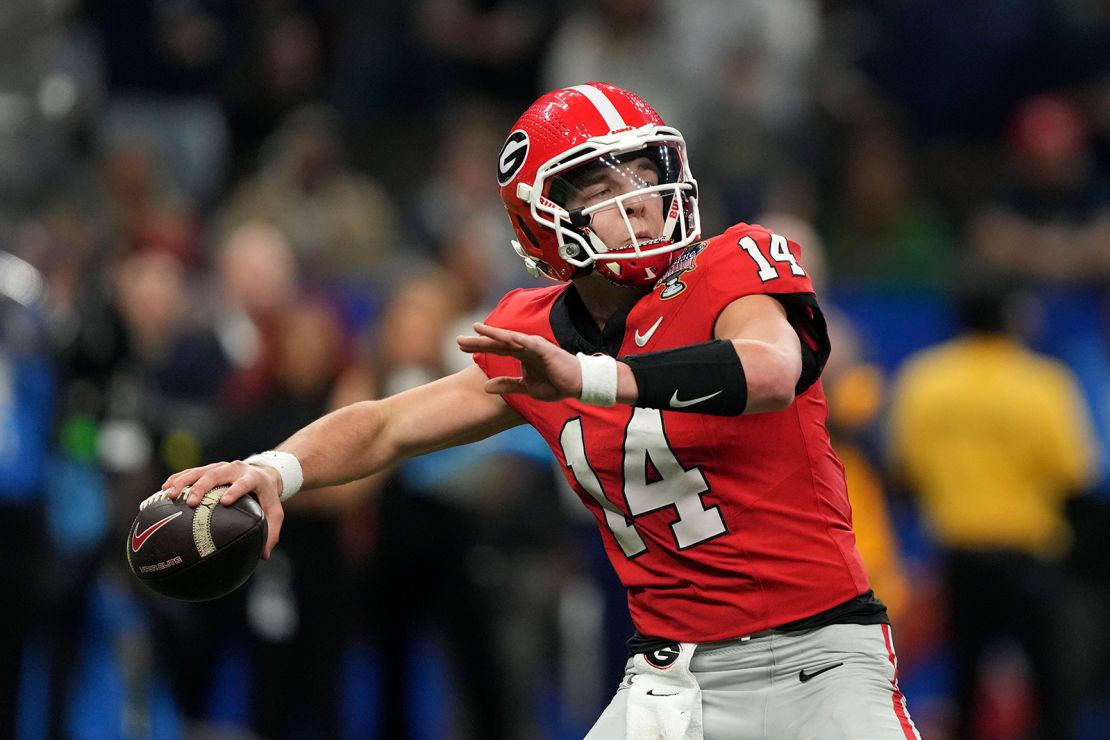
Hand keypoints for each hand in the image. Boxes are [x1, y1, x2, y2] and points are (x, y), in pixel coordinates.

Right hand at [161, 461, 284, 558]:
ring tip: (170, 494)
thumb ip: (272, 532)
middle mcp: (235, 469)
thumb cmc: (267, 497)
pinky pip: (191, 472)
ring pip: (199, 471)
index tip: (225, 501)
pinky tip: (164, 489)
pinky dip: (177, 479)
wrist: (264, 473)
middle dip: (202, 487)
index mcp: (253, 478)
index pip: (244, 483)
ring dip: (183, 481)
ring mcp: (220, 467)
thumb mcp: (275, 512)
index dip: (235, 490)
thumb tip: (264, 556)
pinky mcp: (209, 468)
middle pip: (216, 474)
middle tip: (191, 502)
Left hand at [457, 322, 581, 401]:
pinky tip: (505, 336)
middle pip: (498, 342)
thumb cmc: (555, 383)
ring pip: (510, 339)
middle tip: (458, 340)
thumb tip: (485, 387)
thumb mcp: (526, 387)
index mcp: (520, 354)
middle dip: (478, 340)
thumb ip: (507, 385)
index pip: (495, 349)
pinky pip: (530, 344)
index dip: (478, 347)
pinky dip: (518, 339)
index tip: (460, 346)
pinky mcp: (546, 350)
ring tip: (477, 329)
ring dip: (494, 334)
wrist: (578, 384)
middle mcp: (525, 347)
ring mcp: (535, 347)